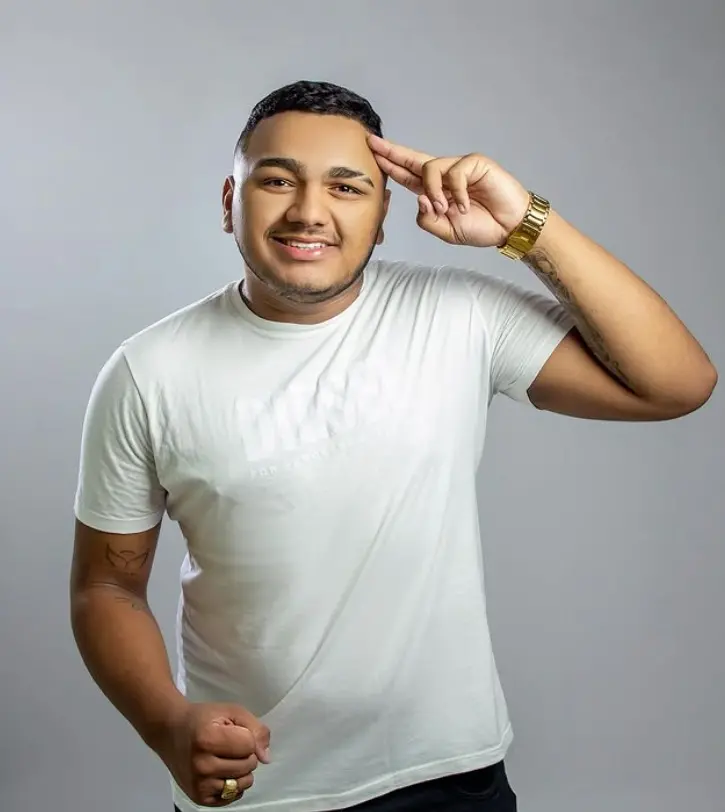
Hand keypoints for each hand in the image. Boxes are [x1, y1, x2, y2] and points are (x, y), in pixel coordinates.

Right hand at [155, 701, 270, 806]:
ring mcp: (199, 785)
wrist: (171, 732)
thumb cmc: (203, 719)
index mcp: (208, 739)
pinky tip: (222, 771)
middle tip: (228, 744)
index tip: (232, 731)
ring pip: (244, 783)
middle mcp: (202, 765)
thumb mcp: (231, 712)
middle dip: (246, 753)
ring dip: (242, 770)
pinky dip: (234, 784)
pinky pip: (233, 796)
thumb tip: (266, 757)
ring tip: (225, 757)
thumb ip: (255, 729)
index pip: (249, 744)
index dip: (246, 735)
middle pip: (248, 765)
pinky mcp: (199, 798)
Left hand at [368, 134, 530, 247]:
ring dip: (433, 191)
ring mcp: (459, 167)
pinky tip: (465, 205)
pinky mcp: (475, 163)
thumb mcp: (446, 231)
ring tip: (445, 209)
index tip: (373, 154)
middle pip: (413, 159)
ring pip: (430, 169)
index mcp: (435, 190)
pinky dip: (457, 192)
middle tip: (372, 143)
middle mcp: (445, 175)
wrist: (508, 227)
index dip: (391, 165)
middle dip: (392, 152)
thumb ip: (428, 219)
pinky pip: (455, 173)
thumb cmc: (481, 227)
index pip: (407, 175)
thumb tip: (420, 199)